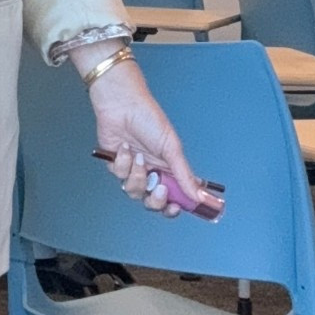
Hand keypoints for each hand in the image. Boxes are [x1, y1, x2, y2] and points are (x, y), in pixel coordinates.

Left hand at [74, 46, 213, 217]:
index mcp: (169, 169)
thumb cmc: (150, 120)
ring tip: (138, 157)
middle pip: (153, 202)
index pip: (174, 196)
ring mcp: (134, 169)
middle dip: (155, 200)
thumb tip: (199, 196)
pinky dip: (122, 162)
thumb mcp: (171, 148)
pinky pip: (119, 175)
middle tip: (158, 189)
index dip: (174, 206)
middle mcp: (152, 172)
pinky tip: (124, 147)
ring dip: (137, 176)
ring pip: (134, 191)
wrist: (122, 105)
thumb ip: (184, 175)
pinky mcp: (115, 164)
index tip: (176, 208)